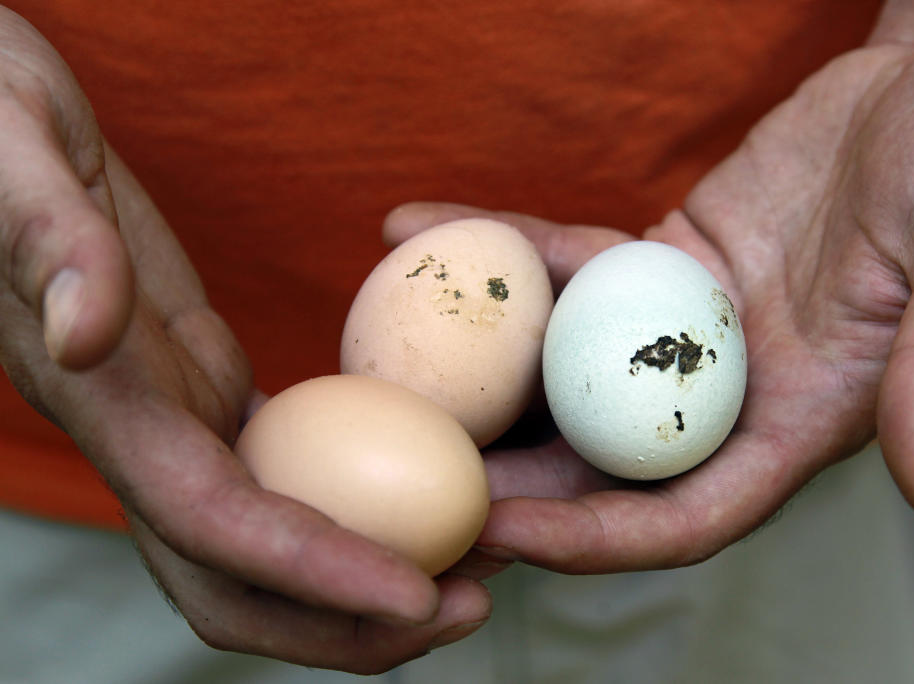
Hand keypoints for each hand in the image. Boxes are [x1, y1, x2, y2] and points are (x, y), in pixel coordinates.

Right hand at [0, 11, 490, 671]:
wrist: (3, 141)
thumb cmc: (1, 129)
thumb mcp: (14, 154)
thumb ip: (48, 240)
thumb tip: (86, 332)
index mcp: (106, 402)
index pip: (214, 522)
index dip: (313, 571)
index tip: (418, 593)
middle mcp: (141, 440)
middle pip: (239, 584)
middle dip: (347, 624)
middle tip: (469, 608)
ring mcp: (176, 429)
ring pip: (267, 552)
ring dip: (359, 587)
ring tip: (472, 570)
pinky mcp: (209, 401)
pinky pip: (287, 484)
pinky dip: (352, 516)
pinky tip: (425, 495)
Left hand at [384, 40, 913, 572]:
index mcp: (797, 422)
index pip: (687, 514)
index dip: (598, 536)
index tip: (508, 533)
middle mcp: (724, 390)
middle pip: (600, 459)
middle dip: (507, 479)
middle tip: (411, 474)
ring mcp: (678, 328)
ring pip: (565, 367)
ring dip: (475, 373)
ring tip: (378, 360)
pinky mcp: (651, 262)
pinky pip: (562, 266)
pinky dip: (498, 253)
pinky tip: (417, 227)